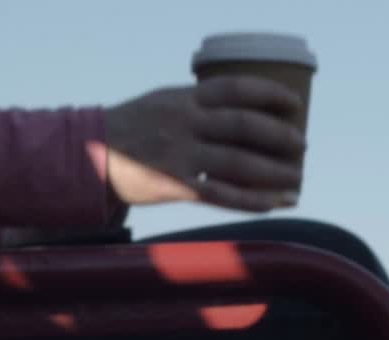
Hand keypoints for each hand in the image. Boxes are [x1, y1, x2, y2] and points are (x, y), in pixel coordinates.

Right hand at [100, 76, 305, 212]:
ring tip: (296, 178)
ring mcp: (179, 155)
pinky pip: (220, 194)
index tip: (294, 102)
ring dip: (273, 172)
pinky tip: (273, 202)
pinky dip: (251, 200)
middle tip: (301, 145)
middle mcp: (184, 123)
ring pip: (238, 162)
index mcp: (183, 98)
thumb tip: (238, 115)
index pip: (236, 88)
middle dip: (279, 136)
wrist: (88, 157)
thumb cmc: (130, 130)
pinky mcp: (173, 185)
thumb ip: (196, 107)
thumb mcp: (161, 104)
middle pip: (244, 125)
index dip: (270, 93)